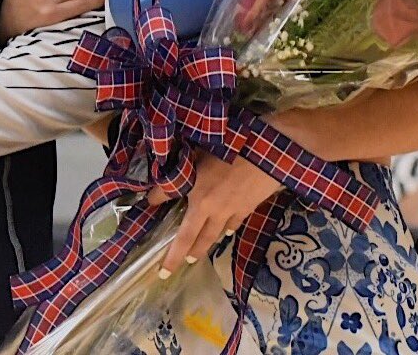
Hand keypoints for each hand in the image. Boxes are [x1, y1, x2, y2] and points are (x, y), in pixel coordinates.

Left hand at [147, 152, 282, 274]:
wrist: (269, 154)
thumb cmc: (233, 147)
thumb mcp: (201, 152)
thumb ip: (184, 166)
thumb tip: (166, 171)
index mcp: (199, 195)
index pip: (171, 208)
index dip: (156, 207)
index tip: (148, 215)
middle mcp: (212, 210)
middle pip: (193, 238)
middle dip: (178, 256)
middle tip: (167, 270)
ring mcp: (231, 212)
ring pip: (213, 236)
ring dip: (201, 247)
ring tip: (193, 256)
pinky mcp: (247, 208)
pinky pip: (233, 224)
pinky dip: (226, 230)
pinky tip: (226, 232)